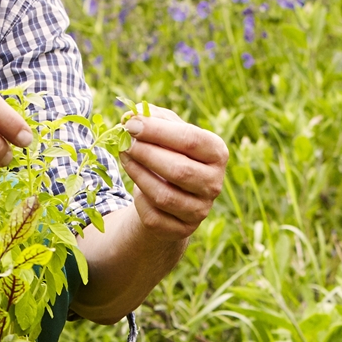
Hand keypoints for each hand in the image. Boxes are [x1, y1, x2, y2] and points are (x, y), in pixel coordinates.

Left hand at [120, 107, 226, 238]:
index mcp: (217, 153)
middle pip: (179, 169)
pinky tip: (135, 183)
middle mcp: (214, 184)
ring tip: (124, 156)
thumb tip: (134, 111)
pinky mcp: (182, 229)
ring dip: (137, 173)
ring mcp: (200, 210)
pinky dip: (139, 198)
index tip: (131, 123)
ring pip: (164, 195)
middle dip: (146, 153)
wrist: (171, 197)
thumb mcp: (166, 133)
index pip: (191, 140)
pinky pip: (153, 214)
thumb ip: (154, 118)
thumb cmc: (170, 155)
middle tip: (124, 141)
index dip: (158, 131)